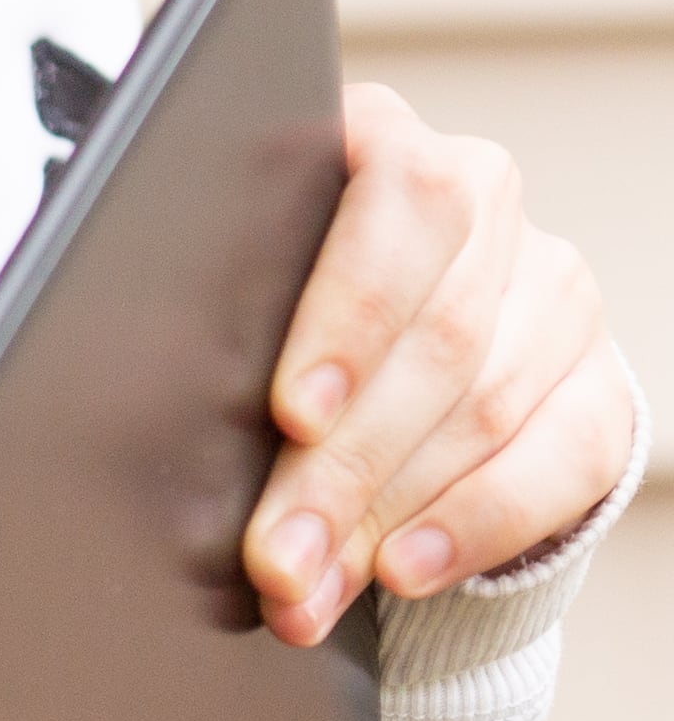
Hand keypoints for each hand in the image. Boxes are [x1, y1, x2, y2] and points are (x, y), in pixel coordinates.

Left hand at [243, 82, 629, 645]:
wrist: (353, 353)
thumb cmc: (248, 301)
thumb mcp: (216, 278)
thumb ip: (199, 296)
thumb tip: (123, 383)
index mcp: (376, 138)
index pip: (397, 204)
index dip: (347, 317)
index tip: (290, 412)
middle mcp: (480, 198)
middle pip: (434, 335)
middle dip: (340, 465)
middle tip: (273, 553)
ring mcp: (550, 290)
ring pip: (486, 408)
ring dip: (385, 514)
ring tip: (304, 583)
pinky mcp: (596, 382)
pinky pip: (562, 461)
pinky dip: (474, 525)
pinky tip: (403, 569)